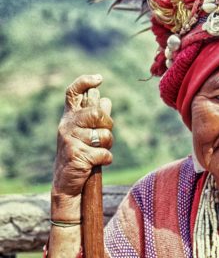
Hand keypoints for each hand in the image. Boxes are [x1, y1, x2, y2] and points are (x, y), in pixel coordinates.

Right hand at [51, 74, 112, 220]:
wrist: (66, 183)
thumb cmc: (80, 154)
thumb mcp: (85, 134)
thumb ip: (94, 118)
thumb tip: (106, 100)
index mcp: (70, 118)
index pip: (72, 93)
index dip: (85, 82)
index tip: (99, 79)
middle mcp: (67, 125)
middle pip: (96, 113)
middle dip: (108, 124)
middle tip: (104, 134)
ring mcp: (70, 140)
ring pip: (103, 135)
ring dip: (108, 145)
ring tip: (99, 151)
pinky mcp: (77, 155)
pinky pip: (104, 153)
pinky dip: (107, 159)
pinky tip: (97, 162)